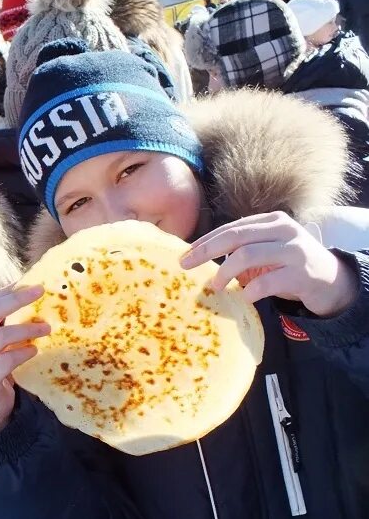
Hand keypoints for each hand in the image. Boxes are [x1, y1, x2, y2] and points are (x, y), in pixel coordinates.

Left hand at [181, 212, 358, 316]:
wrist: (332, 281)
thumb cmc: (290, 267)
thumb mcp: (268, 251)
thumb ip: (242, 250)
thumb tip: (201, 259)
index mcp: (272, 221)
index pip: (231, 227)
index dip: (205, 241)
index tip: (185, 254)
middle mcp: (284, 230)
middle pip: (235, 236)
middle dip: (205, 251)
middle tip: (186, 266)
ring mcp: (294, 250)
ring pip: (247, 255)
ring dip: (224, 272)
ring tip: (215, 286)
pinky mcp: (301, 274)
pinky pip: (266, 281)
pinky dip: (249, 290)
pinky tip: (244, 297)